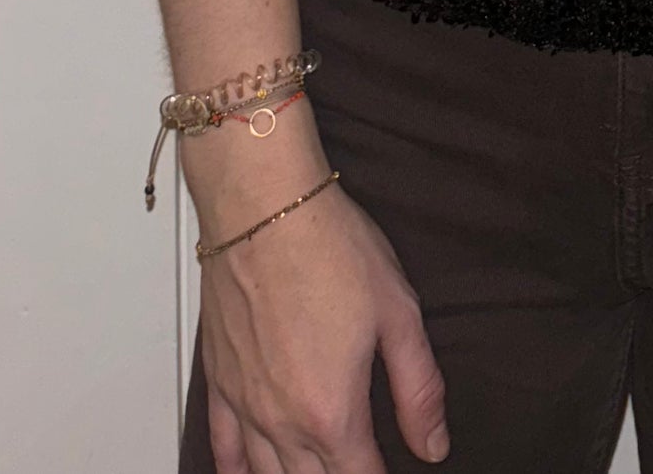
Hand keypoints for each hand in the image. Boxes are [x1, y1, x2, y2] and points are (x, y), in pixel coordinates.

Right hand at [194, 168, 449, 470]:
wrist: (262, 206)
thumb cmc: (327, 247)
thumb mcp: (398, 313)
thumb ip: (418, 388)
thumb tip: (433, 444)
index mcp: (331, 411)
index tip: (393, 468)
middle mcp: (281, 420)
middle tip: (358, 463)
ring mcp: (245, 403)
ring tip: (317, 469)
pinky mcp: (218, 379)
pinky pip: (223, 447)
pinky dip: (237, 470)